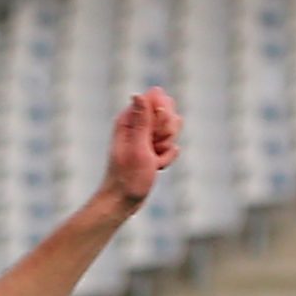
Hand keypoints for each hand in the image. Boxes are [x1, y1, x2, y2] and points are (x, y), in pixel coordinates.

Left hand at [101, 89, 180, 209]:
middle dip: (167, 132)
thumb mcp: (137, 147)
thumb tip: (139, 94)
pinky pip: (172, 146)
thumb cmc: (127, 177)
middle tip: (152, 148)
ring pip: (172, 129)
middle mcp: (137, 124)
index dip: (163, 115)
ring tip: (151, 160)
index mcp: (129, 118)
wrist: (123, 201)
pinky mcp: (152, 148)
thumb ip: (142, 120)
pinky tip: (154, 168)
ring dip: (166, 147)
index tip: (153, 133)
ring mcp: (145, 136)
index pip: (158, 98)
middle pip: (168, 112)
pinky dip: (166, 159)